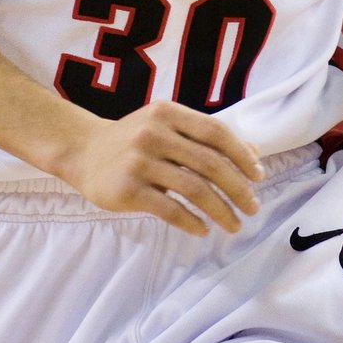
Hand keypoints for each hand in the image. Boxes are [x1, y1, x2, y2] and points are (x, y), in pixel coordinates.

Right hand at [57, 99, 263, 236]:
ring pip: (193, 189)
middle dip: (237, 188)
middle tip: (252, 207)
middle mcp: (155, 133)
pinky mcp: (127, 189)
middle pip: (209, 163)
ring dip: (220, 210)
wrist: (83, 151)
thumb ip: (206, 138)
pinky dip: (191, 221)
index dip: (241, 155)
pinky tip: (202, 229)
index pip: (216, 132)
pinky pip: (169, 209)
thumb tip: (254, 154)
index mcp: (169, 113)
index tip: (259, 177)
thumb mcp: (168, 126)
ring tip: (233, 224)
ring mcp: (139, 161)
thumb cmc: (135, 138)